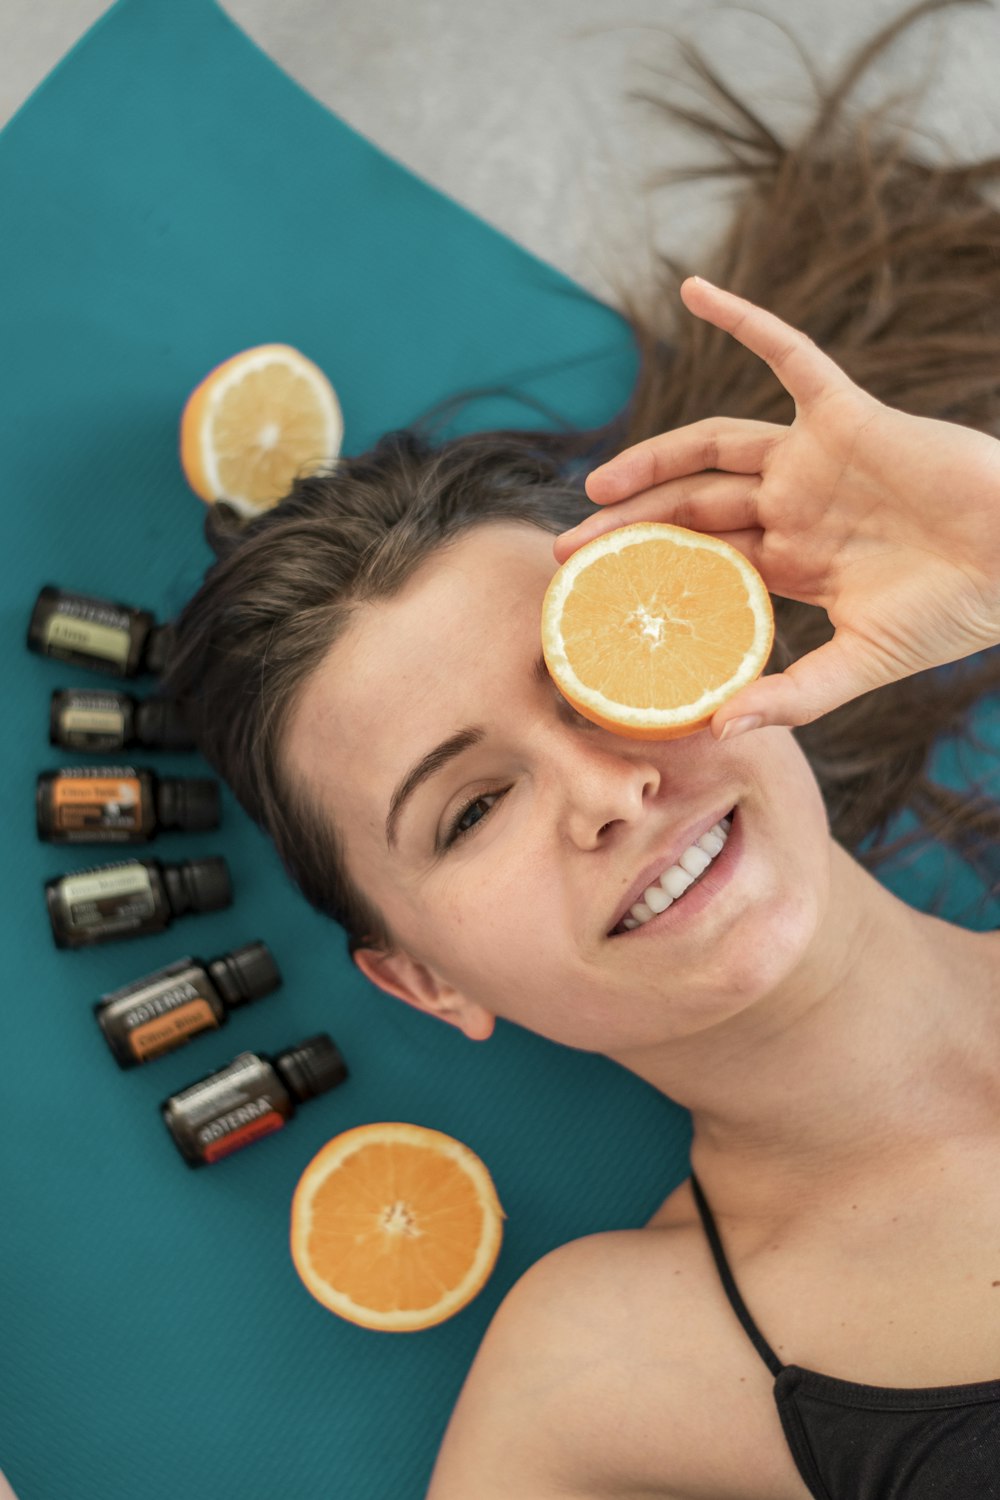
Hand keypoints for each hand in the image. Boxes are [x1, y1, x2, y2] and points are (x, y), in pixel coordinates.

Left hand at [553, 278, 999, 740]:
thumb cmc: (956, 614)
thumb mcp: (862, 664)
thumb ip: (791, 693)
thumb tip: (717, 729)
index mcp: (795, 563)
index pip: (702, 560)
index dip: (648, 571)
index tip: (592, 592)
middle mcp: (795, 508)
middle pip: (692, 507)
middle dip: (628, 526)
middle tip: (566, 548)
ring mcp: (817, 460)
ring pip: (716, 445)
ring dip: (653, 456)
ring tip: (595, 488)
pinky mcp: (847, 416)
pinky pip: (790, 354)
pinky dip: (745, 320)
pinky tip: (694, 291)